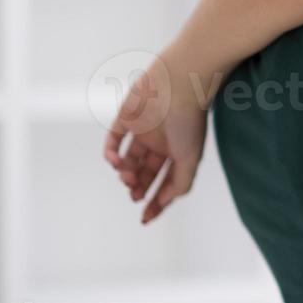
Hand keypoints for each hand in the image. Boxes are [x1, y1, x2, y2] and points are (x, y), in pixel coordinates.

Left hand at [102, 58, 209, 223]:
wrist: (179, 84)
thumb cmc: (189, 120)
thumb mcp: (191, 158)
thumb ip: (181, 183)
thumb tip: (164, 201)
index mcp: (178, 152)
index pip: (165, 182)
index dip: (156, 201)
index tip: (145, 218)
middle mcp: (160, 143)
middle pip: (145, 174)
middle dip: (138, 187)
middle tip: (135, 195)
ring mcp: (142, 131)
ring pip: (127, 161)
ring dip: (125, 174)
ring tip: (128, 176)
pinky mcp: (125, 119)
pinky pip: (113, 142)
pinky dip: (111, 155)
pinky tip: (116, 162)